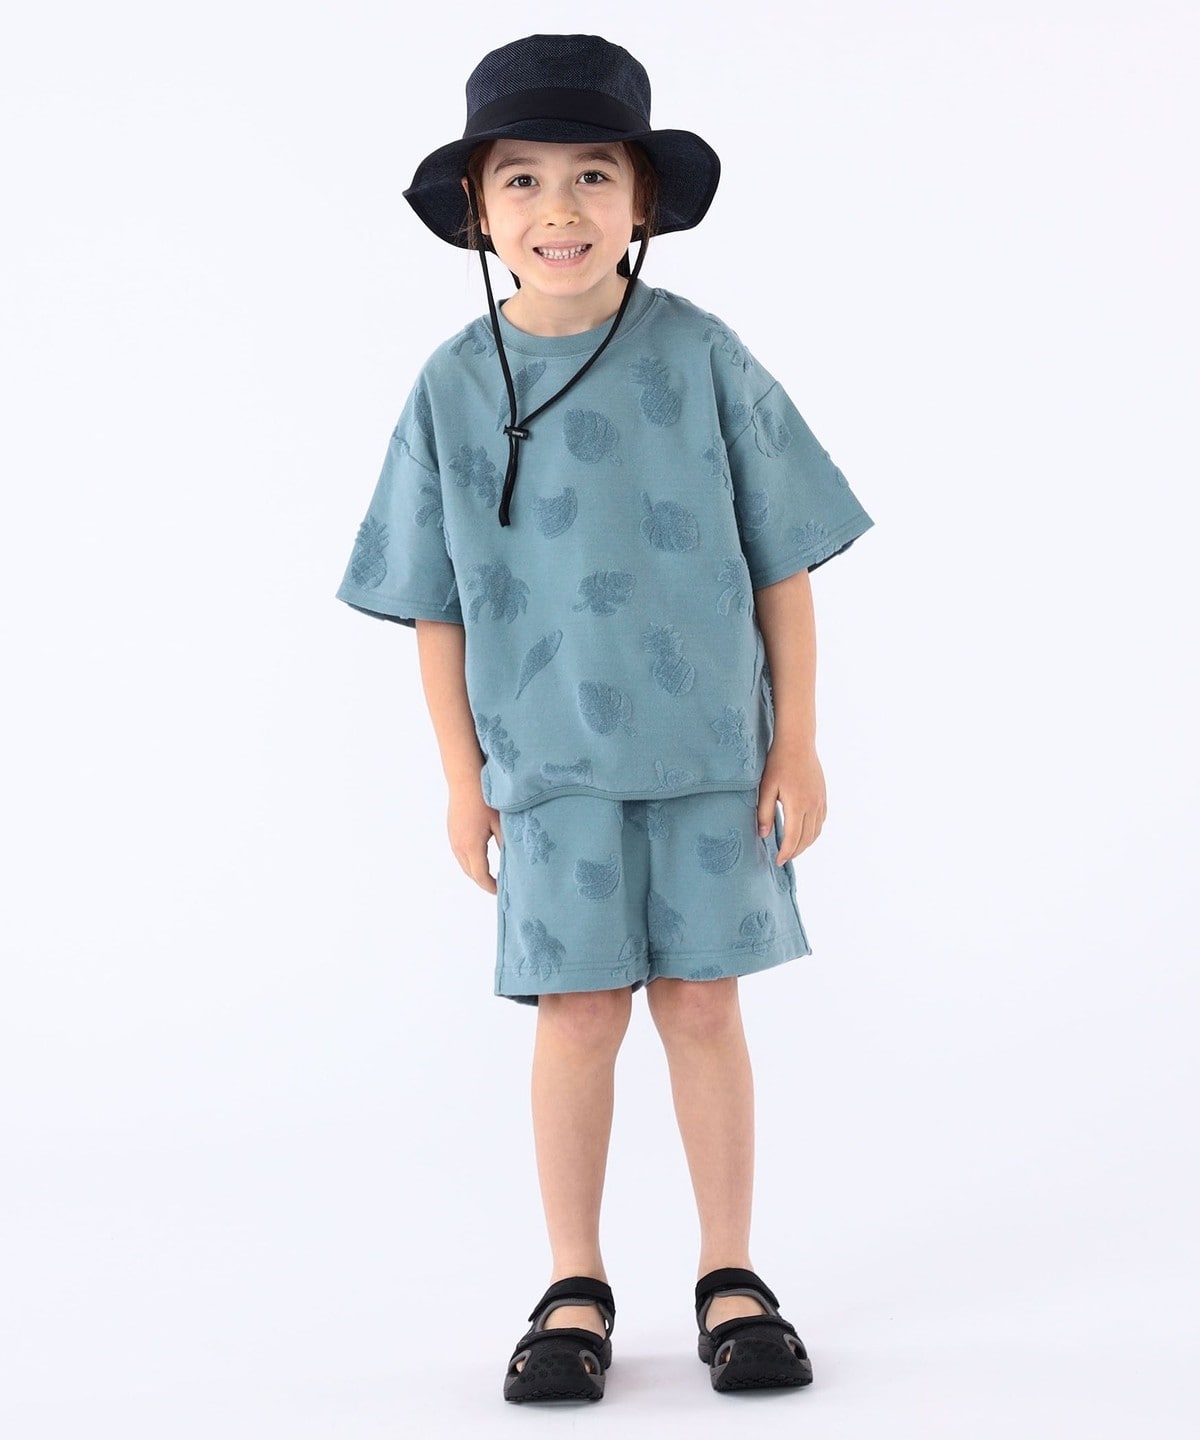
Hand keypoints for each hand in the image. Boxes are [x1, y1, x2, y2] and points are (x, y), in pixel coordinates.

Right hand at [447, 780, 503, 893]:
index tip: (503, 891)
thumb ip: (506, 844)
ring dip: (477, 872)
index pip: (481, 876)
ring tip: (492, 875)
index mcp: (471, 846)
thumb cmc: (485, 798)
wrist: (464, 779)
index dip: (492, 886)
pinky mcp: (452, 832)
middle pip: (471, 873)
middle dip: (484, 882)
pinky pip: (461, 854)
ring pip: (464, 864)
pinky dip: (471, 862)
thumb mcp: (500, 822)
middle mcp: (458, 846)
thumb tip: (513, 862)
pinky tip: (482, 858)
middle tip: (499, 886)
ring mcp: (453, 839)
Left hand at [756, 739, 826, 863]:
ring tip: (793, 849)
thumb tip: (764, 835)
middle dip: (795, 851)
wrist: (797, 743)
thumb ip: (764, 812)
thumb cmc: (777, 763)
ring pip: (816, 832)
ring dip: (806, 844)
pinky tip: (805, 833)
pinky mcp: (823, 796)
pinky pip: (821, 821)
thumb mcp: (766, 788)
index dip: (786, 852)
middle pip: (807, 838)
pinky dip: (814, 832)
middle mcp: (813, 806)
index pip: (793, 838)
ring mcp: (820, 801)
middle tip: (783, 858)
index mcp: (797, 805)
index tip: (778, 861)